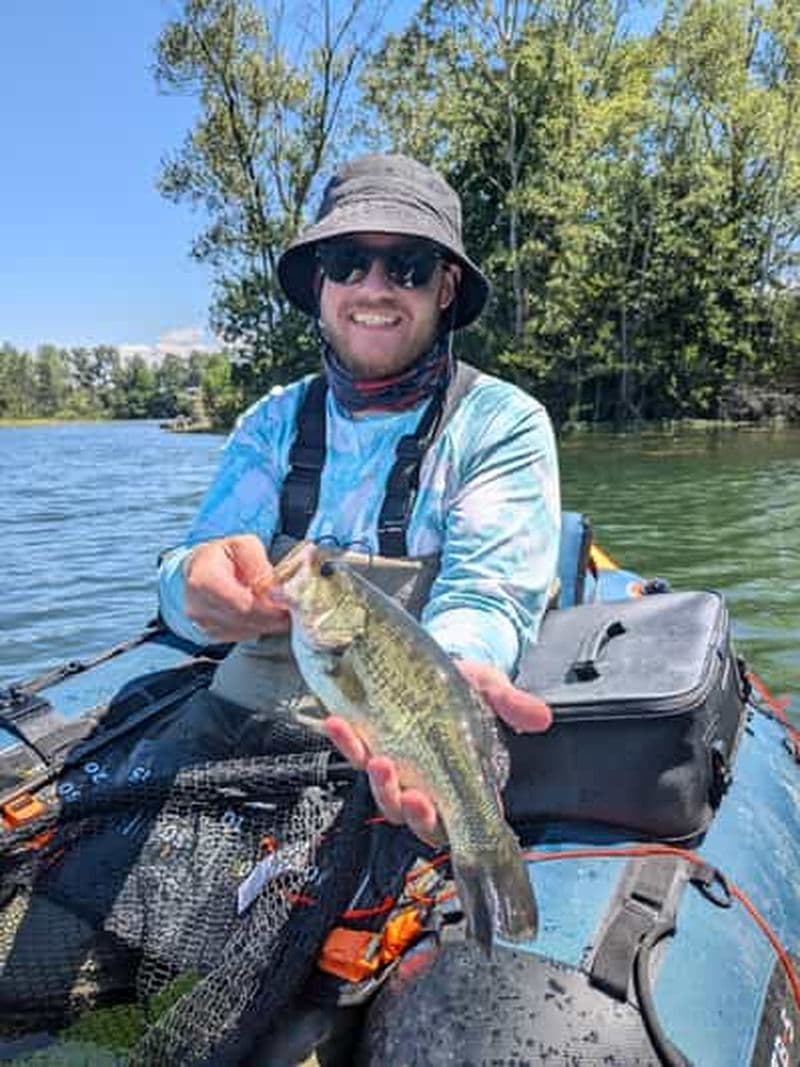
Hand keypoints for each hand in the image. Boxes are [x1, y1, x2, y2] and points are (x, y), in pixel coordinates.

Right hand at [183, 534, 289, 641]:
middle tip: (292, 610)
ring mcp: (202, 622)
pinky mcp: (210, 633)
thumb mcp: (243, 546)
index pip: (241, 603)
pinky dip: (257, 627)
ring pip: (245, 630)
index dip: (267, 607)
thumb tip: (275, 591)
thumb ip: (259, 566)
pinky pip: (241, 635)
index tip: (287, 603)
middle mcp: (198, 605)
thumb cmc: (223, 555)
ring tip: (283, 612)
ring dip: (268, 623)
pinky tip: (266, 616)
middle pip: (244, 618)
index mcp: (204, 579)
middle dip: (272, 616)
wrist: (199, 568)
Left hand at [324, 658, 551, 843]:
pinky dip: (345, 740)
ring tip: (370, 754)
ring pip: (380, 789)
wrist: (437, 656)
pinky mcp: (370, 740)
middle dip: (398, 802)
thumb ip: (512, 704)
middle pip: (407, 812)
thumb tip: (541, 717)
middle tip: (396, 781)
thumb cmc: (466, 682)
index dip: (435, 820)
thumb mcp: (491, 689)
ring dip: (373, 779)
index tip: (424, 802)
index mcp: (459, 779)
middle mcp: (425, 779)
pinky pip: (354, 750)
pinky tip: (339, 724)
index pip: (449, 818)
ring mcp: (396, 762)